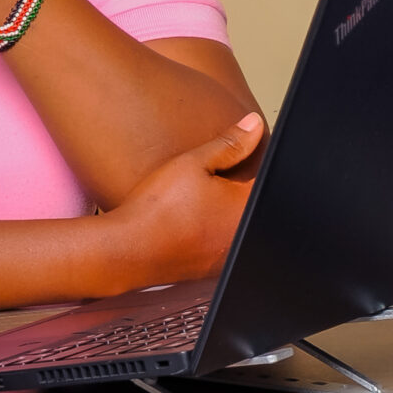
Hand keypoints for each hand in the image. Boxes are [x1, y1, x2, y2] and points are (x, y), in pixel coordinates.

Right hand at [93, 114, 265, 290]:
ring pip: (236, 223)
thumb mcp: (193, 164)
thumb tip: (254, 125)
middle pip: (251, 202)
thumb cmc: (157, 210)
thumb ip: (229, 143)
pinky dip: (210, 231)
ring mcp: (230, 255)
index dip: (251, 161)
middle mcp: (244, 234)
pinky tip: (188, 223)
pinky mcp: (213, 268)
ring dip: (223, 211)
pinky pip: (221, 243)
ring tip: (195, 203)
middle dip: (236, 188)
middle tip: (207, 181)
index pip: (265, 176)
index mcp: (247, 207)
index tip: (231, 159)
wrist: (127, 250)